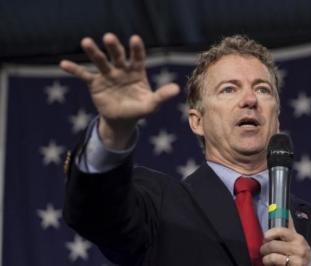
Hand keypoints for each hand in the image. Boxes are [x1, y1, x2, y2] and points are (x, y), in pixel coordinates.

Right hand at [60, 33, 179, 148]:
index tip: (134, 39)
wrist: (122, 120)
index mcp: (137, 71)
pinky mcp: (95, 83)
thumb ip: (161, 95)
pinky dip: (74, 70)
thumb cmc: (139, 109)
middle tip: (109, 37)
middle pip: (117, 55)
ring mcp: (107, 75)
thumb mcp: (151, 104)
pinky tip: (63, 64)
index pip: (137, 57)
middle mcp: (121, 69)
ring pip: (100, 61)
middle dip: (114, 47)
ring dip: (93, 52)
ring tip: (86, 41)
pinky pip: (84, 75)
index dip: (136, 49)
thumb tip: (176, 89)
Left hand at [260, 215, 310, 265]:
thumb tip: (285, 209)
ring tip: (266, 257)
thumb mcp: (293, 238)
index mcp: (297, 237)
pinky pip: (274, 262)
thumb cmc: (296, 250)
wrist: (306, 265)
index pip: (282, 231)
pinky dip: (268, 262)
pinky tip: (270, 263)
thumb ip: (288, 225)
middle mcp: (299, 248)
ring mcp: (297, 260)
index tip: (265, 236)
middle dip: (264, 247)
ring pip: (272, 255)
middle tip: (263, 249)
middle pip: (273, 245)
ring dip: (265, 256)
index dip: (271, 233)